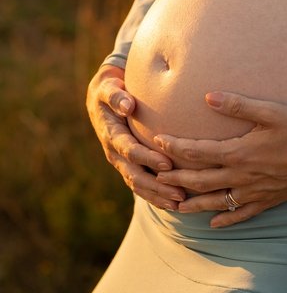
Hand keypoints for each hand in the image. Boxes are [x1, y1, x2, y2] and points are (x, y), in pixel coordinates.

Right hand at [86, 64, 185, 210]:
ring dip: (158, 195)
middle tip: (179, 193)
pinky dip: (155, 196)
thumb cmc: (109, 91)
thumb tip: (128, 105)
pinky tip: (173, 202)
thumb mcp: (109, 89)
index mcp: (111, 135)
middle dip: (157, 186)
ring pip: (138, 185)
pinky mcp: (128, 166)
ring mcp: (121, 162)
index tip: (167, 164)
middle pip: (135, 175)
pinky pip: (140, 186)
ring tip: (180, 202)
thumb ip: (116, 96)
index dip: (147, 159)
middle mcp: (115, 153)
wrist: (101, 101)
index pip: (130, 151)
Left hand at [154, 91, 286, 226]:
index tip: (158, 141)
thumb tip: (208, 96)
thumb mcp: (267, 111)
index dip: (175, 147)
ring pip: (215, 201)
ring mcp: (253, 191)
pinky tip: (213, 222)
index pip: (197, 151)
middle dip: (175, 176)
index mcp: (238, 152)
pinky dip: (224, 219)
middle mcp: (241, 175)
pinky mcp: (266, 200)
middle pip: (199, 179)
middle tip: (156, 175)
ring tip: (174, 204)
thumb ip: (236, 104)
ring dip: (192, 203)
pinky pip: (240, 214)